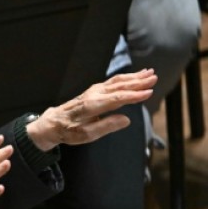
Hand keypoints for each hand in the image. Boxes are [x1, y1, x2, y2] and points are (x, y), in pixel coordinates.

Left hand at [27, 68, 155, 150]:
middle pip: (118, 86)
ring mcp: (94, 90)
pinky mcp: (95, 90)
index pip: (116, 99)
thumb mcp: (87, 135)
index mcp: (91, 106)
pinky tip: (137, 75)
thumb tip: (126, 120)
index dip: (133, 95)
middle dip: (137, 82)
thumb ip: (106, 126)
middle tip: (154, 78)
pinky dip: (127, 77)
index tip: (148, 92)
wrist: (54, 122)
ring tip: (150, 73)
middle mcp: (93, 95)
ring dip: (134, 77)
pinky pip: (113, 81)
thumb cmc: (70, 131)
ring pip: (117, 81)